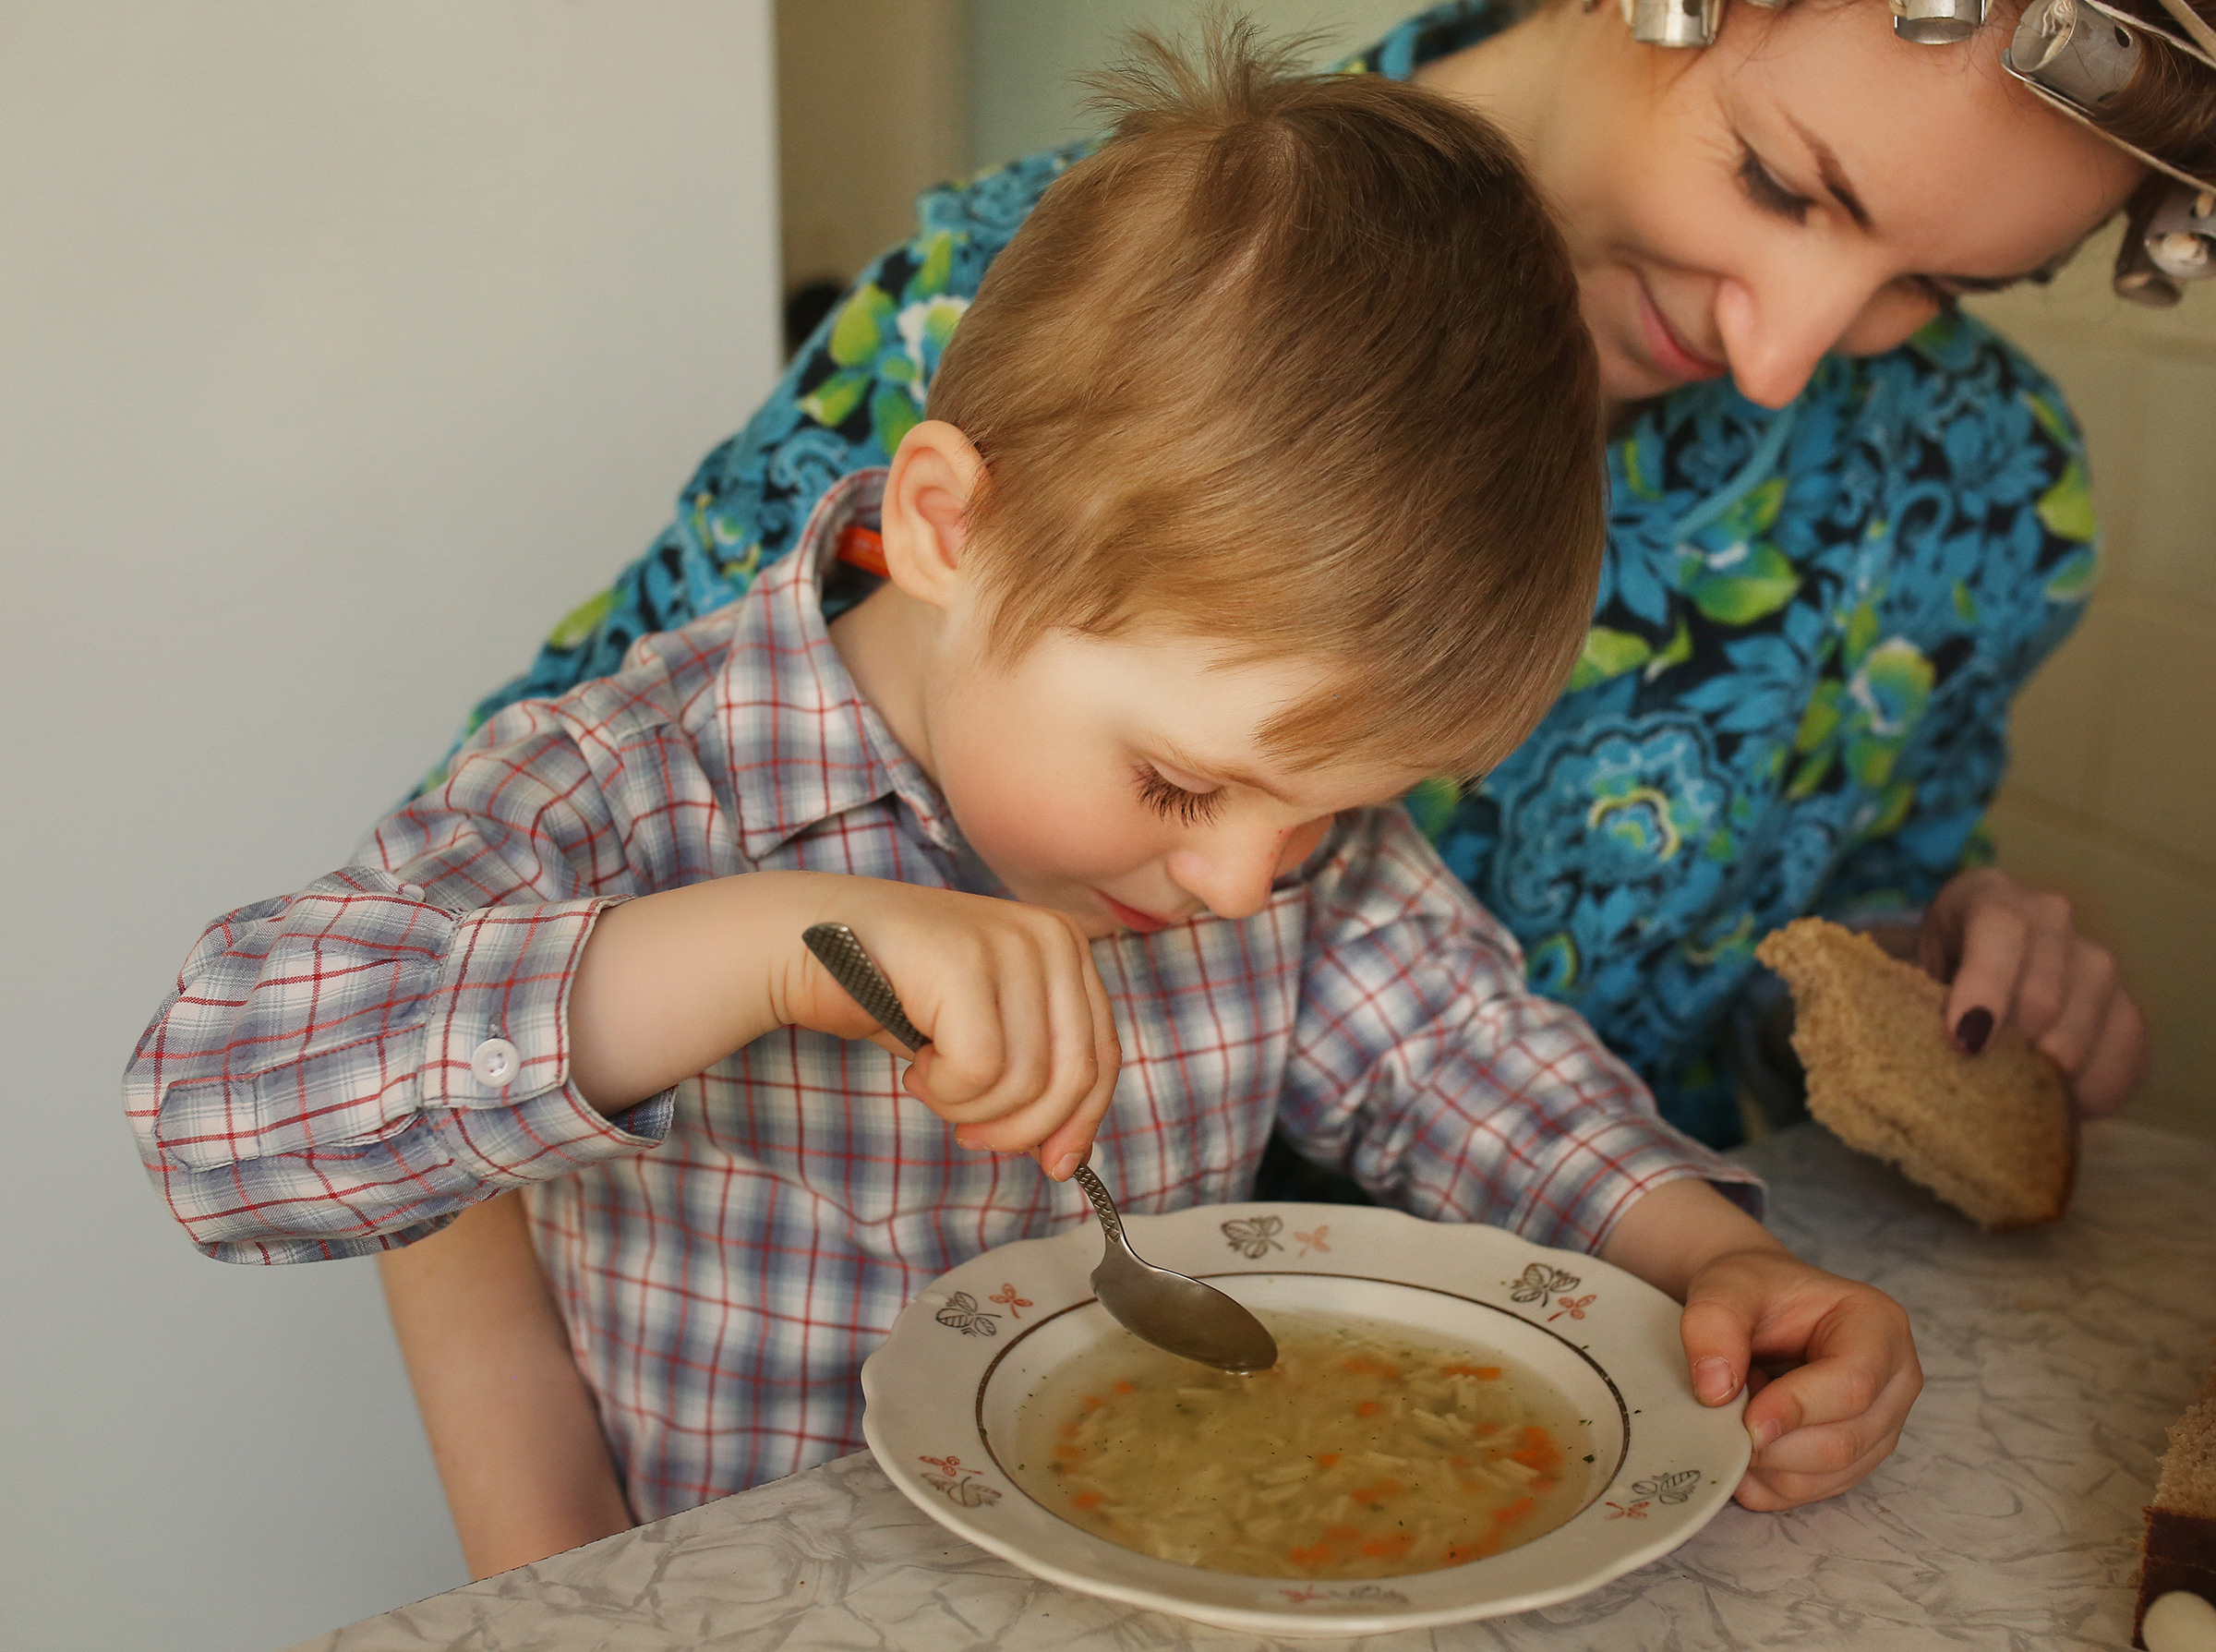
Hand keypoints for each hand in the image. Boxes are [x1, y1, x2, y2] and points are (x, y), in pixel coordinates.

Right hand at [569, 871, 1119, 1178]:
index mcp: (1067, 948)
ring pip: (1026, 1082)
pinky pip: (981, 1070)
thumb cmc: (895, 994)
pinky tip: (915, 1063)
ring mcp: (1009, 943)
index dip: (1081, 1124)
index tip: (1052, 1165)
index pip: (1102, 1057)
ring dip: (969, 1106)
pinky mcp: (965, 962)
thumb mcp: (985, 1032)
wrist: (804, 944)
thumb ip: (1035, 1076)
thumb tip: (1070, 1158)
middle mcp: (1050, 936)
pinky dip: (943, 1089)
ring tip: (930, 1078)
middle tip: (968, 1131)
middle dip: (1021, 1127)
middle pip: (1073, 1077)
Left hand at [1679, 1248, 1920, 1510]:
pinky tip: (1742, 1442)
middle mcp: (1895, 1381)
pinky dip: (1764, 1479)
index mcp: (1878, 1326)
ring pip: (1827, 1476)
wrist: (1753, 1305)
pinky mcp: (1855, 1460)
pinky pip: (1808, 1492)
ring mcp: (1880, 1427)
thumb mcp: (1724, 1285)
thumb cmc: (1752, 1290)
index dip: (1796, 1409)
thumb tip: (1716, 1391)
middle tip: (1725, 1411)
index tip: (1745, 1419)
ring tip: (1738, 1411)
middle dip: (1774, 1443)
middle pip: (1844, 1442)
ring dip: (1767, 1460)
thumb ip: (1713, 1324)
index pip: (1853, 1386)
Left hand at [1919, 867, 2145, 1114]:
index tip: (1965, 1043)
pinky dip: (2099, 1084)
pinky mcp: (2123, 1003)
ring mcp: (2093, 957)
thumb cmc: (1928, 980)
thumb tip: (1889, 1056)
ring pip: (2097, 1013)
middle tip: (1991, 1082)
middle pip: (2048, 985)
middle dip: (2019, 1042)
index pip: (1998, 928)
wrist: (1973, 978)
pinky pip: (2129, 1045)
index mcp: (1986, 899)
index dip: (1985, 986)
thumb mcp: (1904, 978)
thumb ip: (1903, 1004)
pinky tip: (2065, 1105)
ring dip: (2060, 1068)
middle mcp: (2048, 917)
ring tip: (2022, 1098)